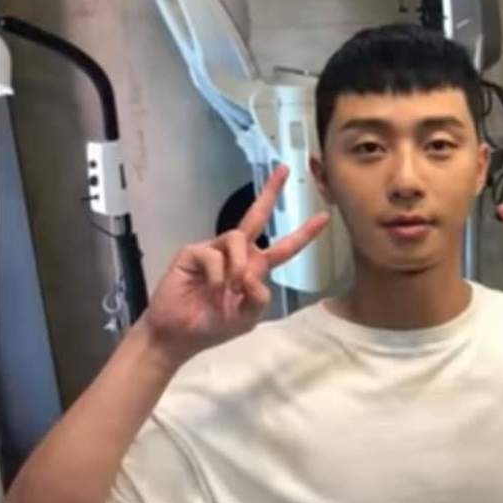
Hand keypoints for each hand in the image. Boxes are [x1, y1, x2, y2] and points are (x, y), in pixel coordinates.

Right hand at [141, 165, 329, 363]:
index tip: (324, 217)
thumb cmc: (213, 325)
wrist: (179, 334)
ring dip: (239, 265)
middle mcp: (236, 254)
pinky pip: (213, 255)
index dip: (303, 234)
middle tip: (285, 169)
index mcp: (254, 269)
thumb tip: (254, 276)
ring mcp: (214, 250)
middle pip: (256, 217)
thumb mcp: (246, 318)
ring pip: (237, 238)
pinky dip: (217, 276)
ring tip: (230, 287)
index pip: (283, 249)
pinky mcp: (193, 252)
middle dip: (271, 193)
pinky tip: (211, 290)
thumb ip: (259, 299)